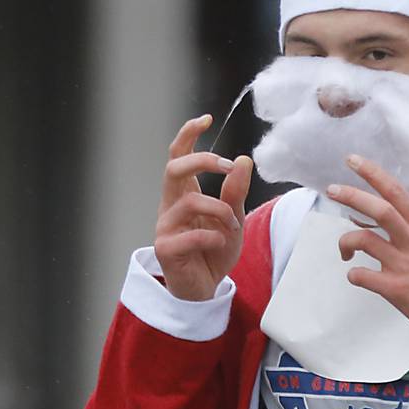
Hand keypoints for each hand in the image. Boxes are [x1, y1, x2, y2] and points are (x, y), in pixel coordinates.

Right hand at [154, 115, 252, 300]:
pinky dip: (214, 237)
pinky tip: (221, 244)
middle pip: (174, 168)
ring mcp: (165, 227)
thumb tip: (243, 160)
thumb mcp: (233, 220)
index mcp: (183, 194)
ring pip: (190, 201)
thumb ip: (235, 193)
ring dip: (220, 210)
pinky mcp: (166, 249)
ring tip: (233, 227)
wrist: (204, 290)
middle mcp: (170, 206)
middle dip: (203, 161)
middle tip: (228, 167)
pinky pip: (192, 235)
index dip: (187, 134)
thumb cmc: (214, 253)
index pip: (178, 156)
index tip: (206, 118)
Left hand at [327, 155, 408, 345]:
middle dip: (351, 195)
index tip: (352, 161)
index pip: (397, 191)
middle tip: (332, 190)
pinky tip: (357, 276)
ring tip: (345, 252)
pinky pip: (363, 276)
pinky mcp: (397, 289)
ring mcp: (404, 265)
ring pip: (364, 240)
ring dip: (345, 242)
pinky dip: (354, 274)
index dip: (372, 173)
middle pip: (378, 209)